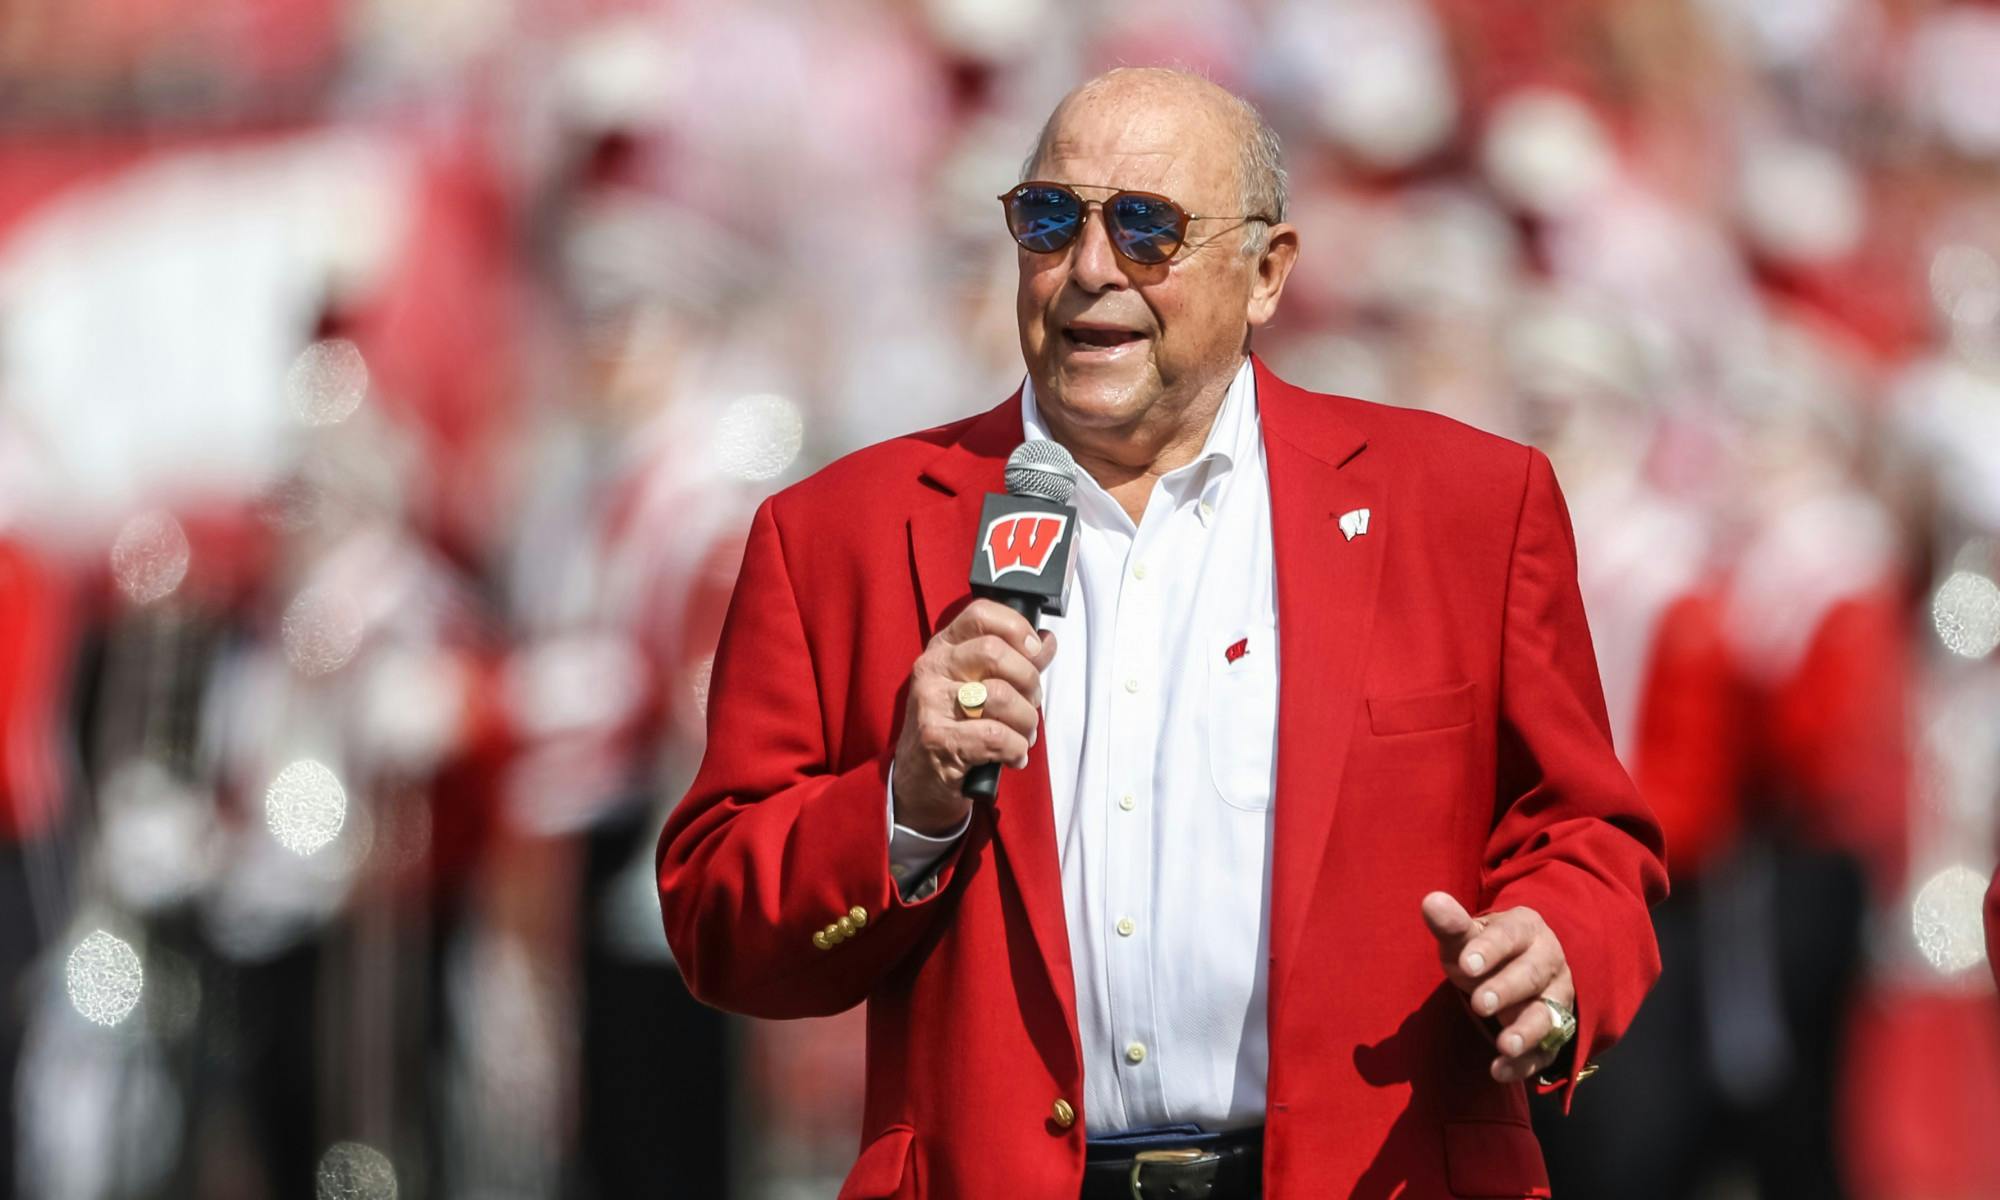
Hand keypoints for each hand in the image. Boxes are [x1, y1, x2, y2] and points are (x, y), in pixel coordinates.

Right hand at [892, 600, 1057, 834]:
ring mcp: (931, 703)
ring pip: (1000, 696)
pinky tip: (1012, 756)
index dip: (1017, 628)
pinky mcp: (937, 738)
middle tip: (1030, 703)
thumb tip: (1046, 641)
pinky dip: (1015, 749)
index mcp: (944, 647)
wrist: (919, 779)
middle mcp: (933, 668)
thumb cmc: (955, 727)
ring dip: (1026, 721)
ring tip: (1023, 734)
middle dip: (1028, 682)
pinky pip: (996, 737)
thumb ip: (1015, 662)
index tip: (1034, 651)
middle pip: (994, 652)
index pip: (981, 614)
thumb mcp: (979, 685)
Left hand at [1420, 891, 1574, 1083]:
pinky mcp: (1556, 1032)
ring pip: (1549, 1014)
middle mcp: (1548, 962)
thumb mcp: (1466, 937)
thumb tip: (1430, 902)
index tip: (1466, 964)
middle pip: (1532, 975)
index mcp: (1525, 929)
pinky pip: (1545, 1051)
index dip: (1489, 950)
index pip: (1510, 936)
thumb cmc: (1484, 951)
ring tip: (1505, 1045)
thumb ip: (1450, 925)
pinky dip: (1525, 1064)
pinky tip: (1499, 1070)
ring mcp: (1556, 998)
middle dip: (1507, 989)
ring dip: (1527, 1030)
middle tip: (1480, 1004)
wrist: (1517, 969)